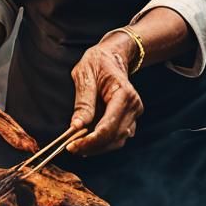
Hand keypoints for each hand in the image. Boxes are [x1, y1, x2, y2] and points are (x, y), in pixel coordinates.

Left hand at [67, 35, 144, 156]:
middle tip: (71, 148)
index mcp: (124, 93)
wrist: (111, 57)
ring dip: (97, 147)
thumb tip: (76, 127)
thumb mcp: (85, 75)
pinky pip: (117, 137)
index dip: (91, 140)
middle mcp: (134, 105)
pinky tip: (87, 141)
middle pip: (114, 137)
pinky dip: (102, 143)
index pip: (109, 125)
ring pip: (117, 141)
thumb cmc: (97, 62)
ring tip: (77, 145)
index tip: (72, 146)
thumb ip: (83, 102)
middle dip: (92, 146)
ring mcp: (134, 113)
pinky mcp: (129, 119)